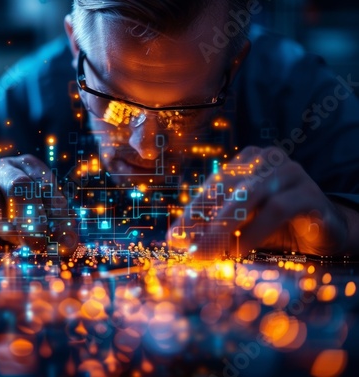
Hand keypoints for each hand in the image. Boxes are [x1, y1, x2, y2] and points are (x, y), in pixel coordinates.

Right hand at [0, 155, 76, 252]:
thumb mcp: (47, 219)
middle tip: (35, 245)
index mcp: (31, 167)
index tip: (60, 239)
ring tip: (12, 241)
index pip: (46, 184)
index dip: (54, 212)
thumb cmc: (25, 216)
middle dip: (29, 218)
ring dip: (2, 224)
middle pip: (18, 185)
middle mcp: (4, 169)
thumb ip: (59, 229)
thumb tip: (69, 246)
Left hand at [168, 146, 350, 255]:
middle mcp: (267, 160)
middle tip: (190, 250)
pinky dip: (254, 232)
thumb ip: (212, 227)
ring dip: (225, 227)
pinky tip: (239, 251)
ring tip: (210, 252)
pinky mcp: (310, 194)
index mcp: (247, 161)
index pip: (212, 186)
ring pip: (249, 195)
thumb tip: (175, 241)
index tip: (174, 238)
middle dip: (204, 221)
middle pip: (227, 188)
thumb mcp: (240, 225)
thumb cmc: (276, 225)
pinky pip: (277, 209)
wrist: (326, 231)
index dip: (191, 213)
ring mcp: (290, 173)